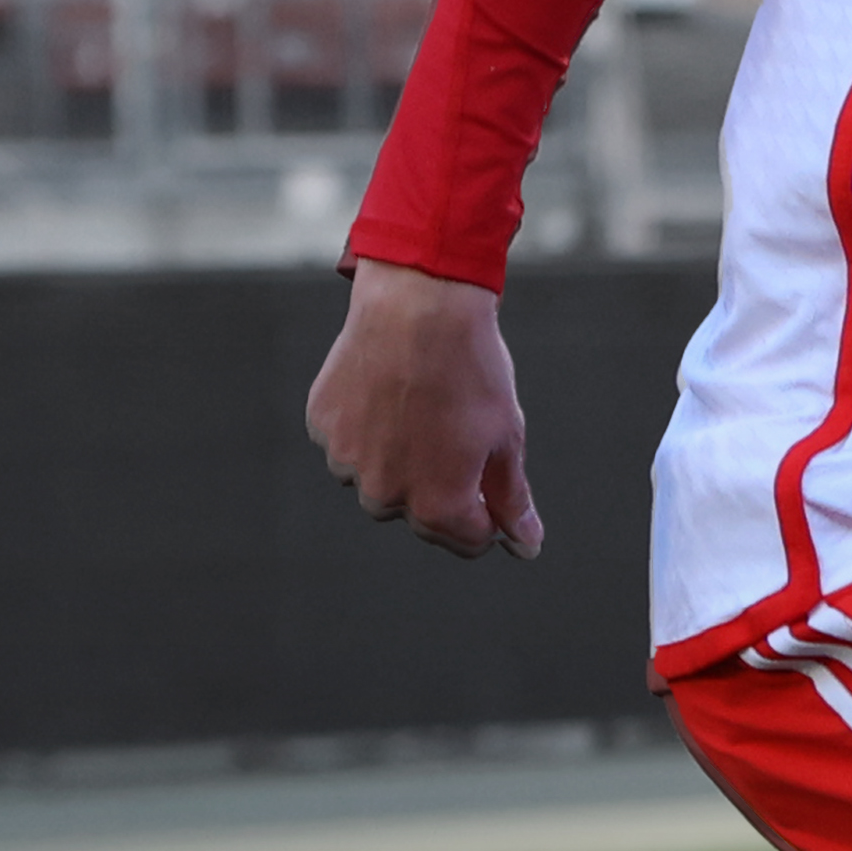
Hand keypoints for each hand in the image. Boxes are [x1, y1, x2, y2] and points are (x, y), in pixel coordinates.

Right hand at [306, 259, 539, 558]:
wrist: (419, 304)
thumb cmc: (471, 370)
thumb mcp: (506, 437)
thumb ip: (511, 500)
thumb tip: (527, 546)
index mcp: (438, 506)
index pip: (467, 538)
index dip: (487, 513)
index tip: (490, 477)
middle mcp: (385, 494)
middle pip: (418, 512)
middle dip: (439, 485)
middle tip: (455, 432)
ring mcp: (347, 461)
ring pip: (376, 477)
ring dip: (397, 458)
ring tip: (419, 407)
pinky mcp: (324, 425)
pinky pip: (348, 442)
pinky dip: (366, 427)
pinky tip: (388, 391)